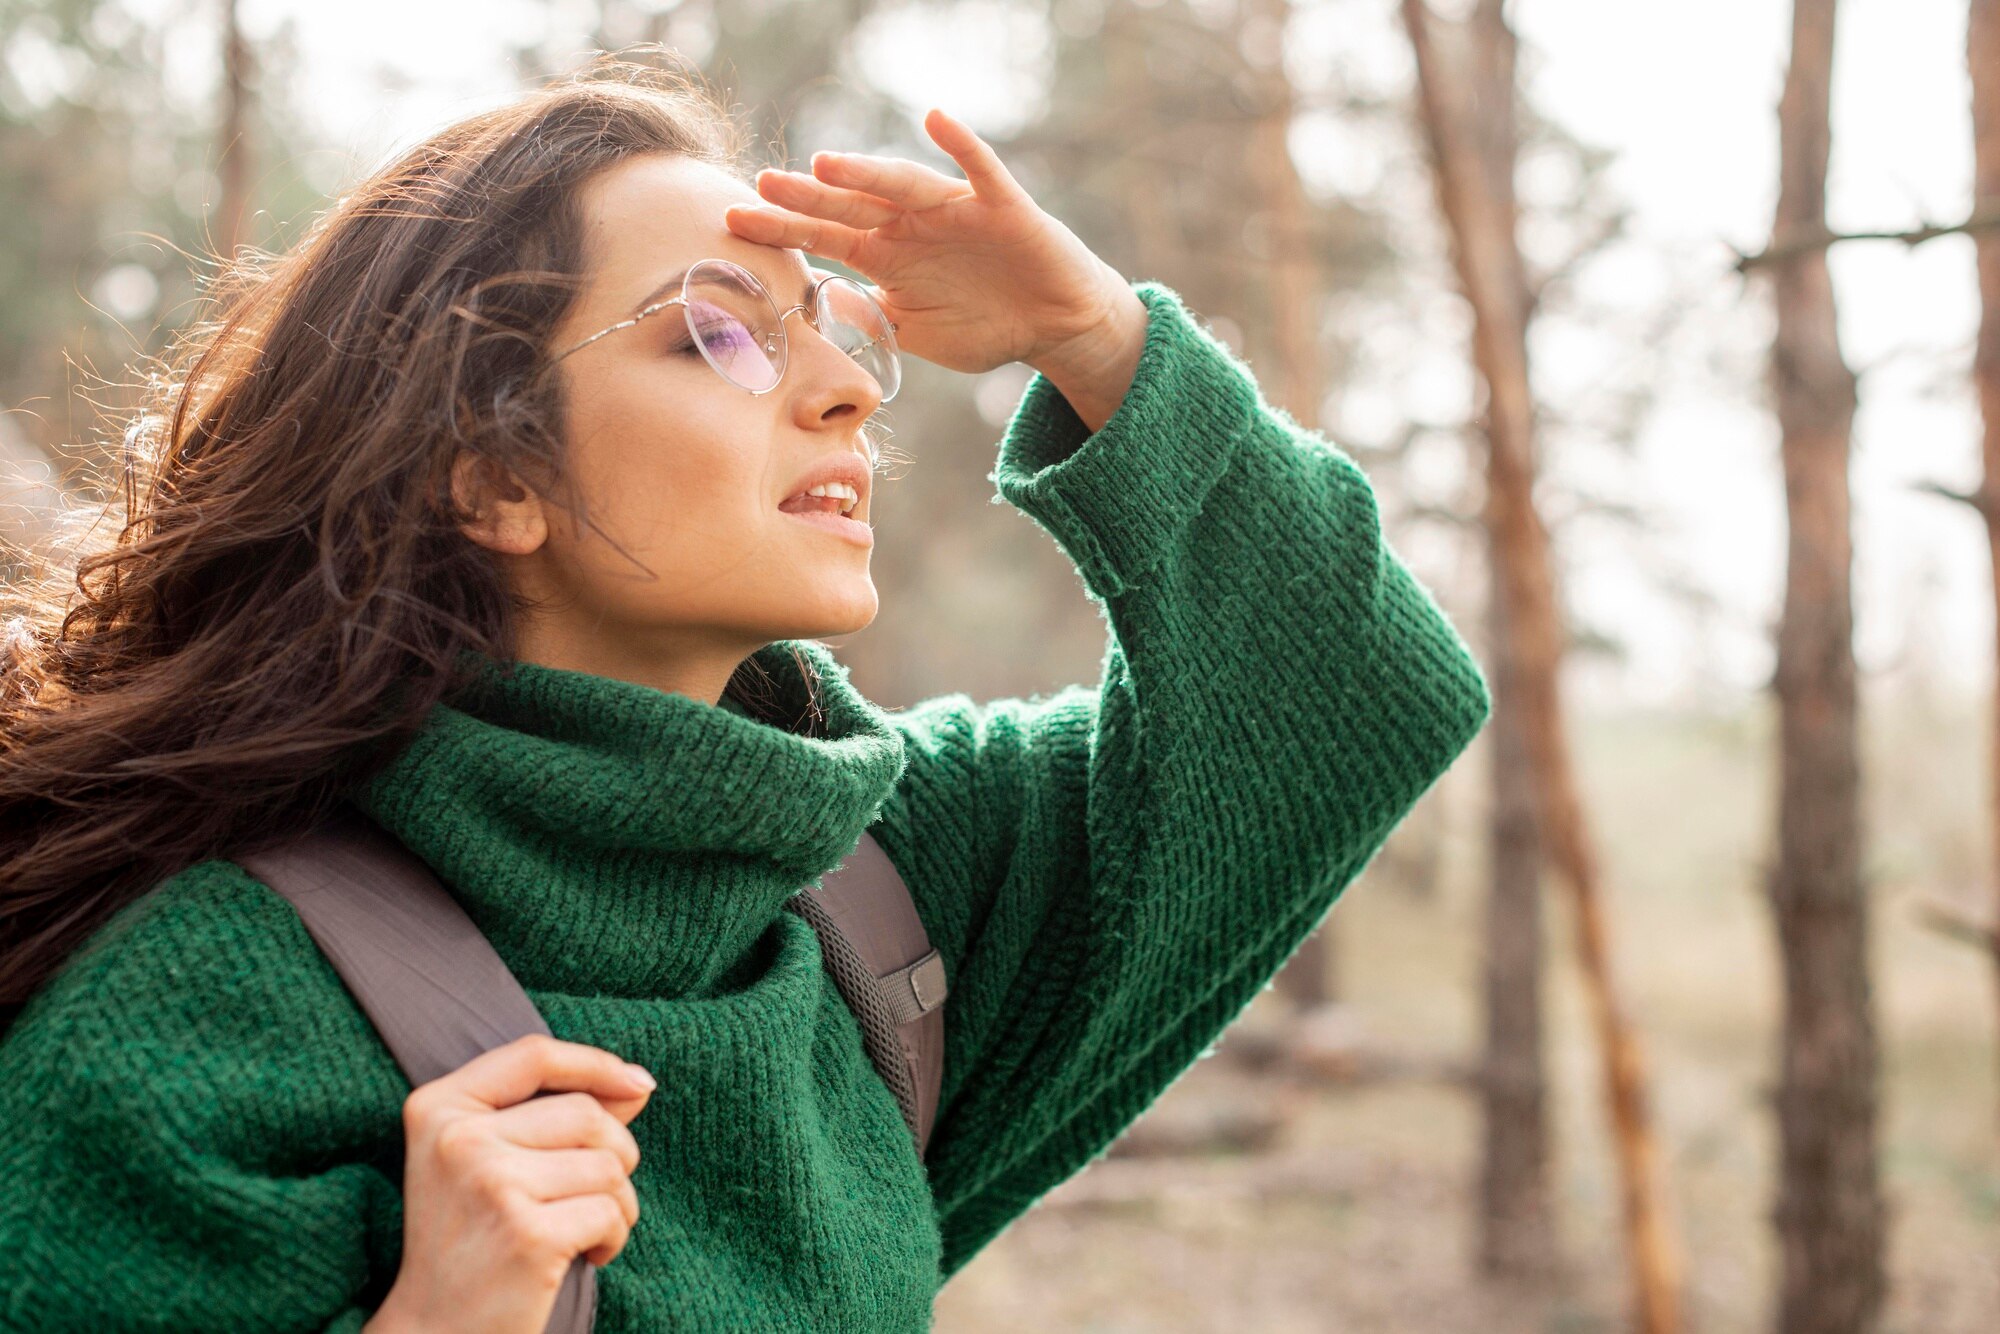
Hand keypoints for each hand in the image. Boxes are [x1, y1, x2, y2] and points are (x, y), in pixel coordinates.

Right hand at [364, 1035, 653, 1333]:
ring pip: (607, 1164)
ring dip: (618, 1203)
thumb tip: (637, 1084)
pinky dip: (614, 1236)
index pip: (533, 1054)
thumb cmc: (473, 1243)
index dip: (596, 1064)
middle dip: (615, 1155)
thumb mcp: (492, 1164)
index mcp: (439, 1108)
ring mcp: (490, 1183)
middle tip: (595, 1198)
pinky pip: (609, 1211)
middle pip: (585, 1113)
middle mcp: (458, 1139)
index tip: (639, 1084)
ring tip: (586, 1232)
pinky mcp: (526, 1232)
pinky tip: (586, 1257)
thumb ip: (556, 1116)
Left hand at [725, 107, 1148, 425]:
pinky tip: (935, 119)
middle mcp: (913, 227)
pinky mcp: (1002, 206)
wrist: (1054, 325)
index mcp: (888, 257)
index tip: (730, 220)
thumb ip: (874, 321)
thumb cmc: (986, 328)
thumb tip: (826, 300)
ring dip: (867, 172)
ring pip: (903, 185)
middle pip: (852, 206)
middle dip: (808, 196)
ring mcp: (954, 212)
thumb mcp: (918, 337)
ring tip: (826, 163)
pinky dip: (959, 144)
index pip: (822, 237)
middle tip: (763, 181)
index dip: (780, 228)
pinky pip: (980, 170)